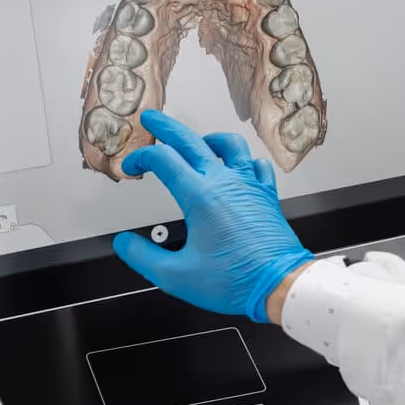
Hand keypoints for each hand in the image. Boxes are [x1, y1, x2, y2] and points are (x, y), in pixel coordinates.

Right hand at [113, 111, 313, 322]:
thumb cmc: (236, 280)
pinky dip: (243, 159)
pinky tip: (238, 166)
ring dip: (207, 138)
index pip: (163, 159)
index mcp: (200, 196)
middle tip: (152, 119)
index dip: (140, 158)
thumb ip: (143, 257)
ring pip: (229, 143)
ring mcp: (249, 185)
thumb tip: (125, 243)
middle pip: (190, 140)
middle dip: (166, 126)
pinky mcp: (266, 195)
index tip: (132, 167)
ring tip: (197, 141)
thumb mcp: (176, 276)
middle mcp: (225, 182)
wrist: (279, 285)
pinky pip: (256, 164)